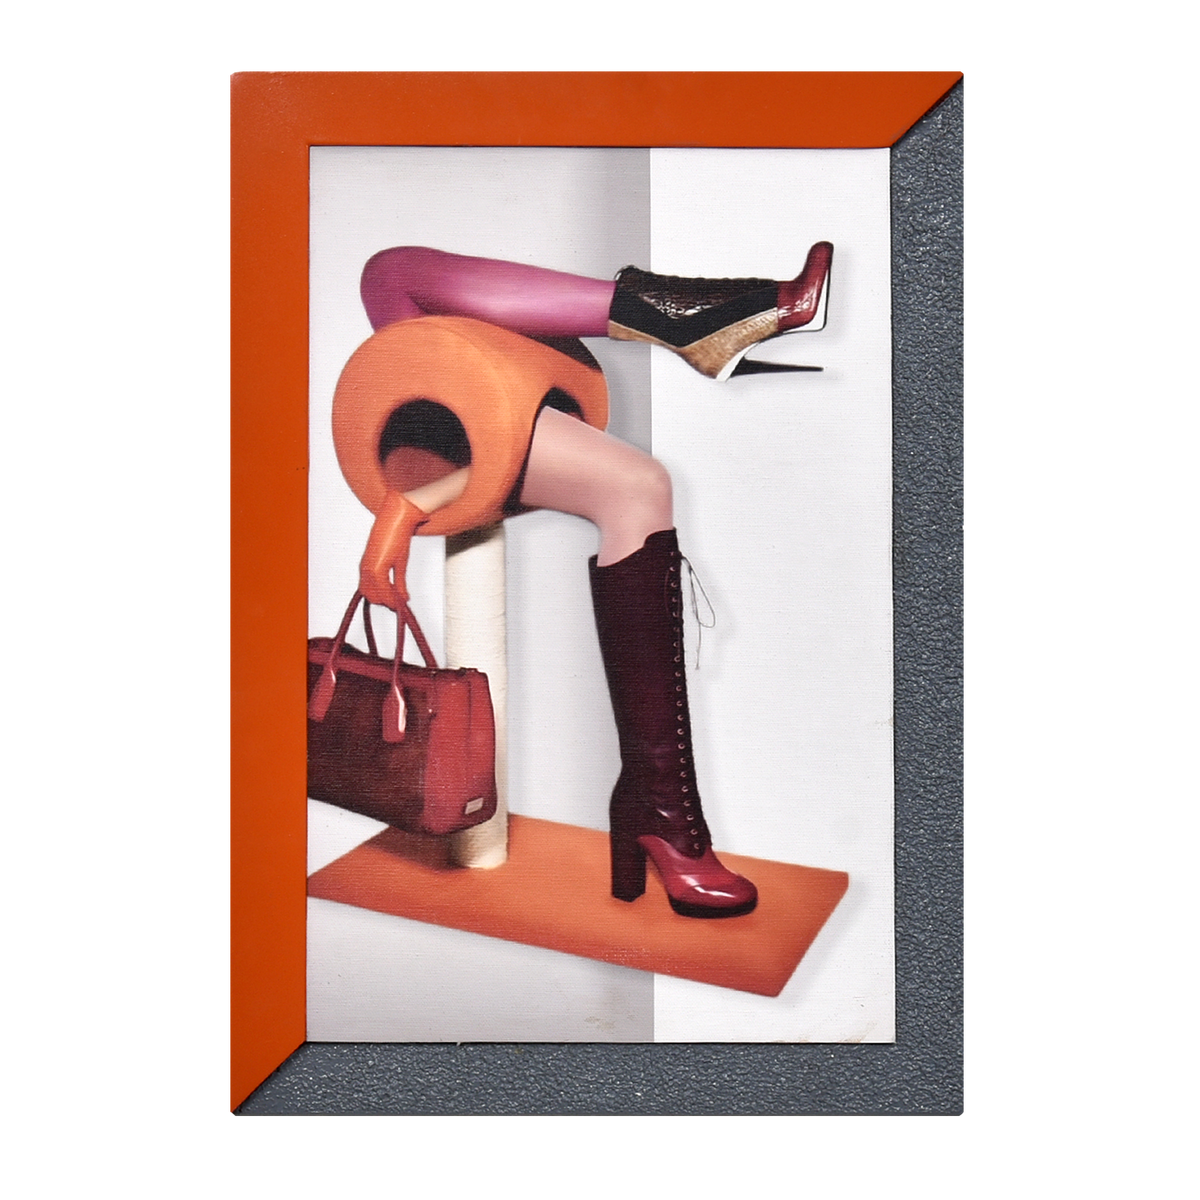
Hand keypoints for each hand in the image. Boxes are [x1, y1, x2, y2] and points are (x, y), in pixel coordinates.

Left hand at [359, 491, 428, 609]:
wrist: (397, 517)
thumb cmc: (396, 535)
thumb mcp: (399, 563)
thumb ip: (399, 582)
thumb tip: (403, 597)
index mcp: (367, 566)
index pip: (369, 591)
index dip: (382, 600)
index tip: (395, 604)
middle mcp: (365, 568)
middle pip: (370, 596)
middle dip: (386, 602)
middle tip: (399, 605)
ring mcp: (369, 568)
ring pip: (375, 594)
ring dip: (389, 601)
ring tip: (401, 603)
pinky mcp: (376, 566)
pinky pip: (381, 588)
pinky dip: (391, 596)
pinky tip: (401, 599)